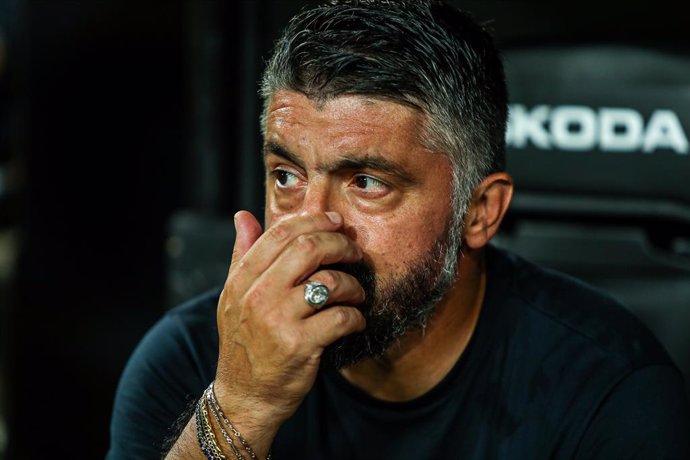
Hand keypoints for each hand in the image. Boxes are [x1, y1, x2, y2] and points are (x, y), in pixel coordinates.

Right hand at [213, 210, 365, 440]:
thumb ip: (241, 255)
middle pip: (308, 249)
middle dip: (340, 245)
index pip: (281, 234)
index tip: (337, 223)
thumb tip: (243, 216)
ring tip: (356, 293)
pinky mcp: (299, 346)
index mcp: (242, 280)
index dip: (315, 221)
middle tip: (354, 252)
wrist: (245, 397)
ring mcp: (278, 321)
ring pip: (329, 282)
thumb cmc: (244, 343)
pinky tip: (354, 320)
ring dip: (352, 284)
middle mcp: (257, 296)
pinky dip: (355, 316)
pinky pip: (341, 317)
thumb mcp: (233, 298)